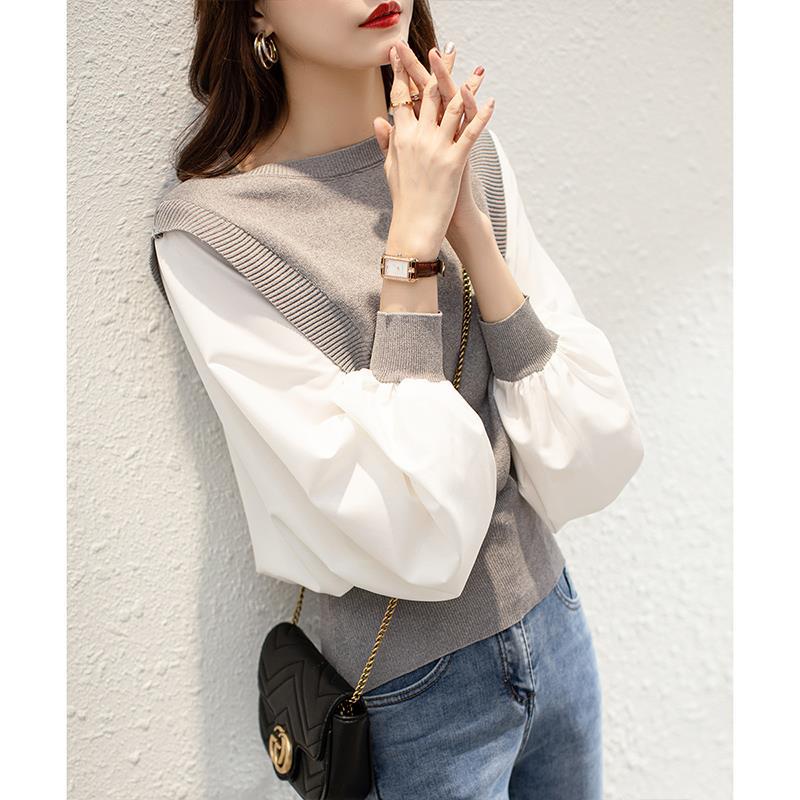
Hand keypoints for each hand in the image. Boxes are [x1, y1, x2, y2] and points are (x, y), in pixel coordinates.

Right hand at [374, 44, 494, 259]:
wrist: (415, 225)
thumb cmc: (403, 198)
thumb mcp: (390, 167)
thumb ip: (386, 141)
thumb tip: (377, 120)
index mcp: (400, 137)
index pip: (401, 97)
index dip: (402, 73)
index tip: (401, 53)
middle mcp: (417, 137)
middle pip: (429, 94)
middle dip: (438, 69)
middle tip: (448, 50)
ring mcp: (436, 148)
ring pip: (454, 107)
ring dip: (469, 85)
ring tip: (479, 70)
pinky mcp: (454, 161)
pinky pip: (471, 132)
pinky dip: (482, 115)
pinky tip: (491, 101)